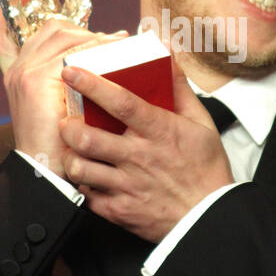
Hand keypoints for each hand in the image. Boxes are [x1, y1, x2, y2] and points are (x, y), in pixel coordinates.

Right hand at [0, 0, 127, 178]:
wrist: (48, 175)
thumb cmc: (63, 147)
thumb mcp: (63, 112)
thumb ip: (71, 86)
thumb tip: (102, 60)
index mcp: (17, 75)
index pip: (1, 32)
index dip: (9, 4)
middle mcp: (17, 70)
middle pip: (50, 27)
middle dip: (84, 28)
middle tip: (114, 39)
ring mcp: (24, 73)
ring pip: (65, 36)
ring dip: (96, 37)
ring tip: (121, 45)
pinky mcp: (35, 80)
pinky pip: (72, 51)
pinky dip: (97, 48)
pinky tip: (116, 53)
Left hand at [58, 52, 234, 243]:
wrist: (209, 216)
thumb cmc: (206, 169)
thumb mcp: (201, 123)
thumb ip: (181, 90)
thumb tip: (169, 58)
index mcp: (158, 131)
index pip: (119, 102)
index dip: (91, 84)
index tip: (70, 71)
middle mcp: (138, 157)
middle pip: (87, 137)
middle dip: (67, 126)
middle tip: (66, 121)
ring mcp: (127, 186)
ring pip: (80, 168)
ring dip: (70, 157)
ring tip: (72, 151)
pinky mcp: (120, 210)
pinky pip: (87, 196)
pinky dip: (82, 185)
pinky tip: (88, 178)